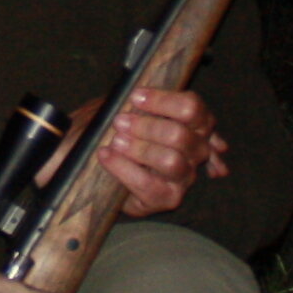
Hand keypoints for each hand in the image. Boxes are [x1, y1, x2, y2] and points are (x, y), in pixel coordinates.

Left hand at [84, 87, 231, 221]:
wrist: (96, 166)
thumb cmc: (118, 132)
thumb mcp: (128, 110)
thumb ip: (140, 102)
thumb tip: (138, 95)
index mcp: (193, 122)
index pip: (192, 107)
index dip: (163, 100)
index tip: (134, 96)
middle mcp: (197, 149)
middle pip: (181, 135)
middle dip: (147, 127)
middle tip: (119, 121)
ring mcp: (186, 176)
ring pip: (172, 161)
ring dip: (140, 149)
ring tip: (115, 141)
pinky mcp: (169, 198)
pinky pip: (149, 184)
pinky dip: (124, 168)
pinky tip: (106, 156)